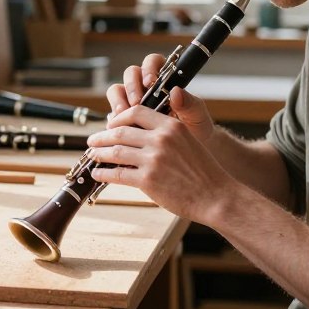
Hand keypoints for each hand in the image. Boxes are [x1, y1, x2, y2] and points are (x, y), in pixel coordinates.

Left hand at [87, 104, 230, 223]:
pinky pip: (117, 174)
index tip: (110, 124)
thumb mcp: (187, 141)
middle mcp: (161, 139)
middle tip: (93, 140)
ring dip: (99, 153)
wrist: (216, 196)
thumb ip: (164, 134)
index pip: (136, 112)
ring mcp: (153, 160)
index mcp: (171, 126)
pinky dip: (103, 173)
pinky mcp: (148, 180)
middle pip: (120, 131)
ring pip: (115, 152)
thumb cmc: (203, 172)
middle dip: (102, 136)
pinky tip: (98, 173)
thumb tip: (137, 134)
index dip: (119, 118)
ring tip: (91, 155)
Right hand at [105, 57, 214, 144]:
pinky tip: (120, 127)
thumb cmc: (195, 128)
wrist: (187, 152)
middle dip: (131, 86)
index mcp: (164, 79)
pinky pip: (113, 112)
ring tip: (124, 114)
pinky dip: (114, 118)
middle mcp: (145, 87)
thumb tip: (176, 92)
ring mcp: (132, 101)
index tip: (150, 81)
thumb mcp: (197, 115)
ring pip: (117, 90)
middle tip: (136, 102)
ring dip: (118, 100)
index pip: (153, 62)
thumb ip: (190, 103)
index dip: (148, 68)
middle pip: (131, 73)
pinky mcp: (123, 117)